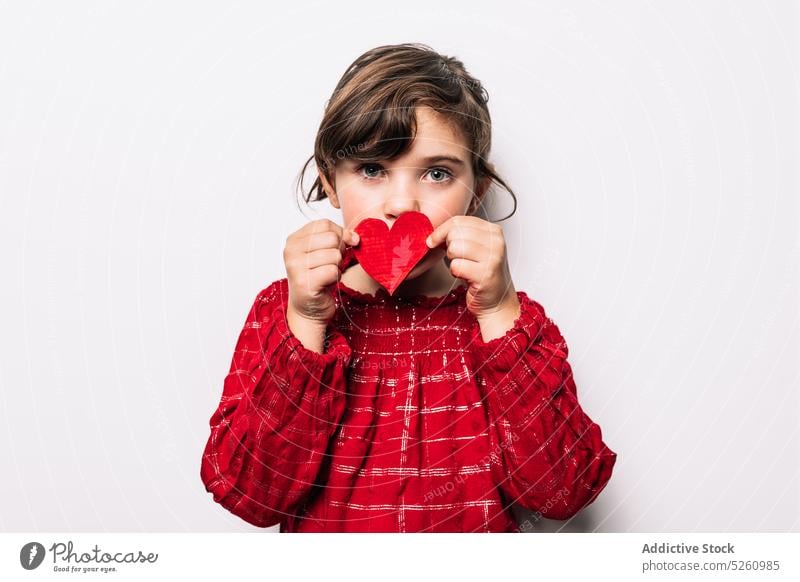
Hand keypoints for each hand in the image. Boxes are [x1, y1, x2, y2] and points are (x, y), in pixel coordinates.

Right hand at [283, 219, 359, 327]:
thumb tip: (354, 236)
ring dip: (337, 267)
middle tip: (331, 264)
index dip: (340, 233)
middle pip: (332, 238)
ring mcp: (296, 266)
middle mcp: (291, 250)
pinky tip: (326, 283)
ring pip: (334, 255)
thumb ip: (336, 238)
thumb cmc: (317, 278)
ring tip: (326, 275)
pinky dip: (336, 278)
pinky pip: (333, 271)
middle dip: (339, 251)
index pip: (325, 224)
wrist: (308, 309)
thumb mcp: (323, 252)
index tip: (341, 245)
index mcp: (294, 239)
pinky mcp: (304, 282)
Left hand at [426, 215, 519, 330]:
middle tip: (457, 258)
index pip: (459, 221)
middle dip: (448, 246)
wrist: (497, 300)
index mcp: (493, 231)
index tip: (434, 241)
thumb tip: (434, 234)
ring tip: (464, 267)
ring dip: (452, 260)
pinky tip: (466, 276)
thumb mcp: (476, 247)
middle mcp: (496, 242)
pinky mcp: (486, 275)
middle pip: (455, 233)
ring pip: (454, 248)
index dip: (441, 231)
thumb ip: (460, 235)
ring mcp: (493, 258)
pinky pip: (456, 266)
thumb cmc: (482, 273)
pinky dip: (455, 273)